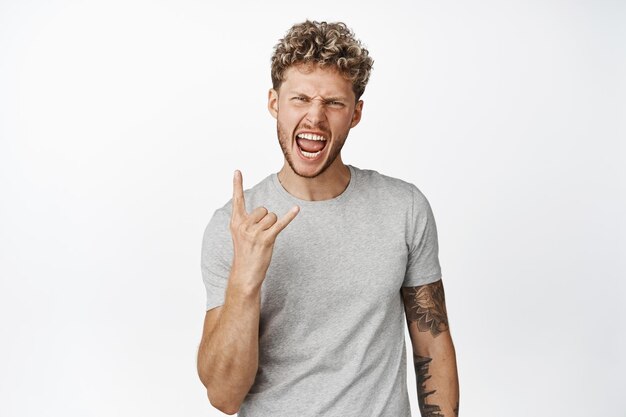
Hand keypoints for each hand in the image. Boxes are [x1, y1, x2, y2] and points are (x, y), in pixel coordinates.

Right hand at [229, 170, 298, 286]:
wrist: (245, 274)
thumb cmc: (245, 253)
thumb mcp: (240, 235)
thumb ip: (247, 221)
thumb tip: (264, 212)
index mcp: (235, 222)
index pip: (237, 200)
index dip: (237, 185)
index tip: (237, 170)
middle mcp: (243, 225)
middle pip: (263, 209)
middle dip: (266, 220)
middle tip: (260, 236)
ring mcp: (254, 232)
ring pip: (272, 217)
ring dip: (272, 227)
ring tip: (264, 240)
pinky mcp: (266, 239)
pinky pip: (280, 224)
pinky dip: (289, 216)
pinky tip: (296, 209)